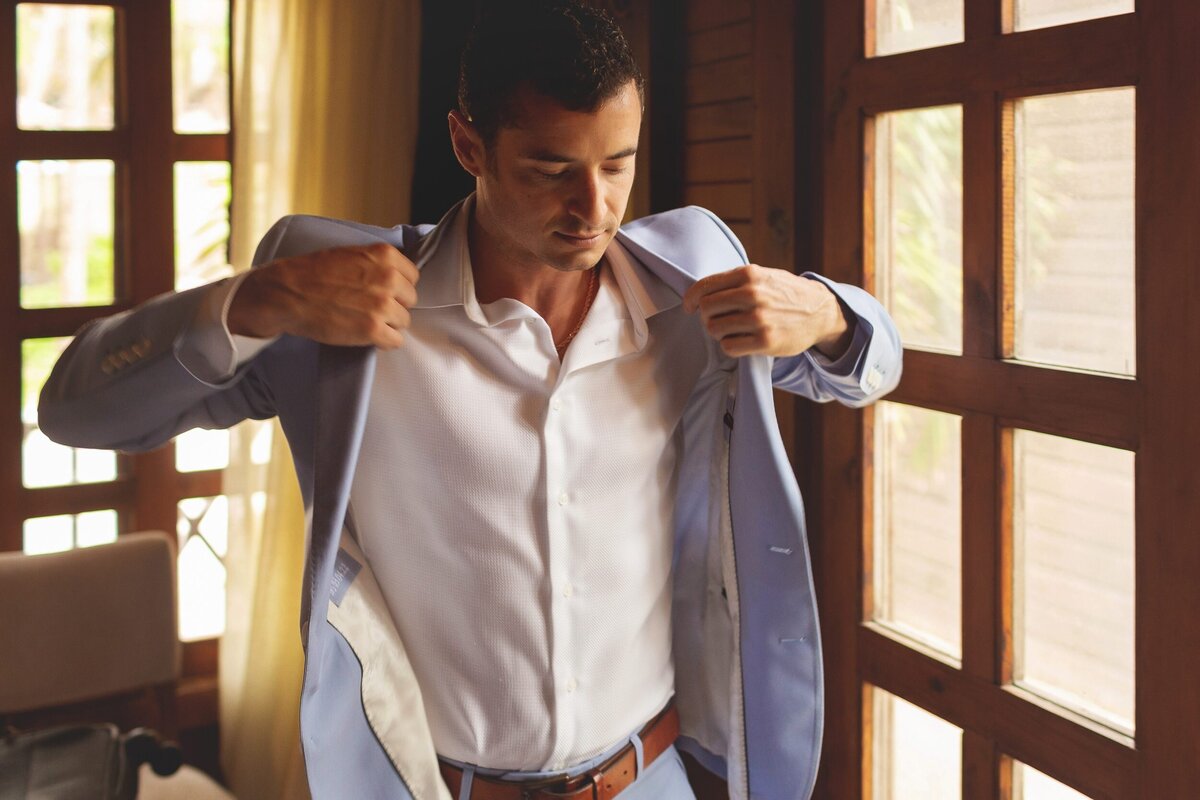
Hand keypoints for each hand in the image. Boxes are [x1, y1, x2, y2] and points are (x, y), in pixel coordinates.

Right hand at [228, 242, 419, 348]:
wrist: (286, 293)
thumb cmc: (312, 273)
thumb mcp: (350, 253)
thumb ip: (376, 262)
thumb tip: (397, 275)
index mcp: (384, 256)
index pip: (412, 276)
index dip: (397, 287)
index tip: (383, 292)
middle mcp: (388, 278)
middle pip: (410, 300)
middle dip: (394, 305)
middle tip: (371, 308)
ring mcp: (382, 305)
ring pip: (404, 321)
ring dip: (388, 324)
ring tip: (365, 321)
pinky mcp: (373, 330)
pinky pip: (396, 341)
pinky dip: (383, 342)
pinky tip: (367, 336)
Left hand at [682, 265, 852, 357]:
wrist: (820, 311)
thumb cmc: (785, 293)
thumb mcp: (763, 276)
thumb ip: (734, 280)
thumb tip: (700, 293)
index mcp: (749, 275)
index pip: (705, 287)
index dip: (691, 299)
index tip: (689, 307)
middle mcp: (753, 295)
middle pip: (706, 309)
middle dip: (707, 316)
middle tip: (717, 319)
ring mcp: (759, 319)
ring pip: (714, 329)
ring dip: (719, 332)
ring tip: (732, 330)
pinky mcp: (765, 342)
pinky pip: (728, 347)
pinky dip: (730, 345)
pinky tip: (741, 340)